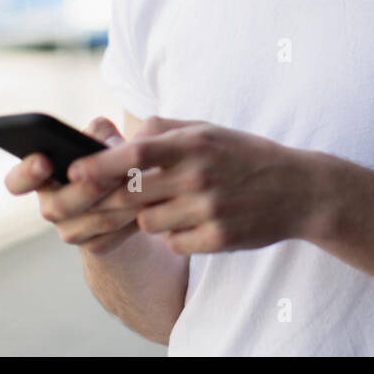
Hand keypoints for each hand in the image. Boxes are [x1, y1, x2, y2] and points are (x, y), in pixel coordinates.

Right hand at [3, 116, 140, 253]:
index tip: (44, 161)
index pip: (17, 181)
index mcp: (43, 177)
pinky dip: (133, 219)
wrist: (127, 201)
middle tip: (114, 174)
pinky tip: (151, 203)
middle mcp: (51, 206)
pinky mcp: (96, 246)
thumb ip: (99, 133)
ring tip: (144, 184)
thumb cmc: (108, 160)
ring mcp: (71, 230)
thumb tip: (102, 137)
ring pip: (96, 220)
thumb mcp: (103, 142)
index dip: (26, 173)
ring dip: (121, 202)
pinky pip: (114, 236)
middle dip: (88, 189)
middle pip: (59, 206)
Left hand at [67, 117, 326, 254]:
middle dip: (114, 198)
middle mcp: (200, 177)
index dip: (101, 164)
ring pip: (148, 223)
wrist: (300, 190)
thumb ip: (166, 130)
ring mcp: (209, 210)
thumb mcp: (211, 130)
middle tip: (112, 196)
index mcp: (196, 144)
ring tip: (178, 204)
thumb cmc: (247, 155)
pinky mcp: (218, 239)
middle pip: (132, 194)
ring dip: (151, 216)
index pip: (137, 154)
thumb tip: (122, 137)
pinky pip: (172, 244)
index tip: (74, 171)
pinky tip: (198, 222)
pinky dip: (176, 236)